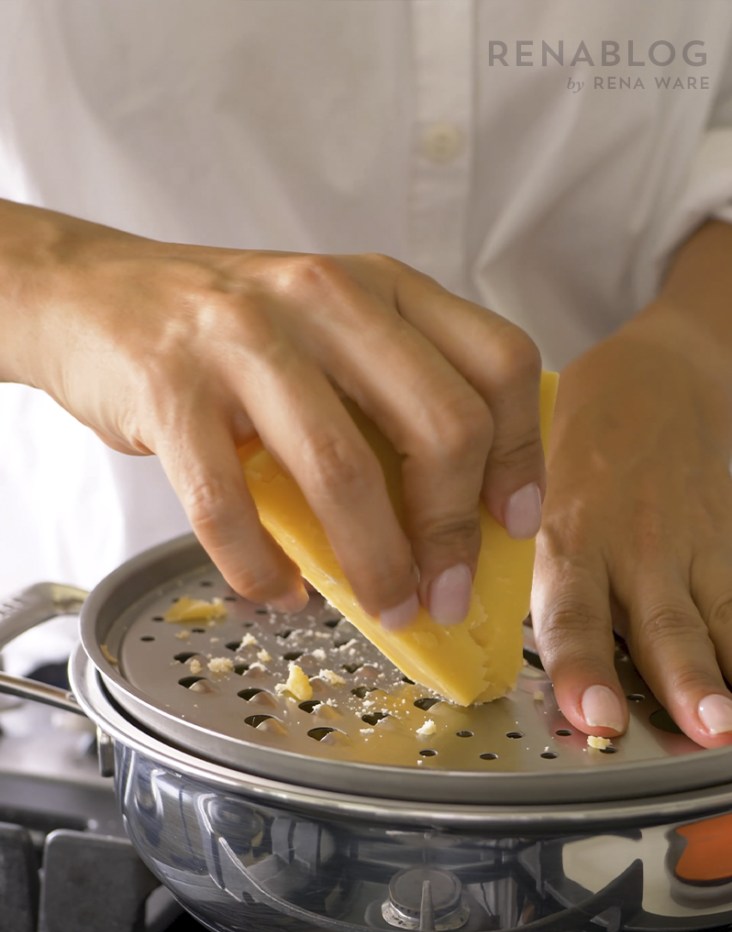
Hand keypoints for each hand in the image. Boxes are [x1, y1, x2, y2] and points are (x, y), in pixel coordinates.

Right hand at [0, 201, 543, 624]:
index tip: (515, 522)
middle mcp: (324, 298)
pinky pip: (229, 506)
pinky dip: (261, 568)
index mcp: (380, 285)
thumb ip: (391, 392)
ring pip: (341, 469)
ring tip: (384, 609)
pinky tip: (279, 591)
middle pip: (440, 423)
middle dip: (455, 532)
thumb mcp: (328, 330)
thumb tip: (455, 517)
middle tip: (448, 593)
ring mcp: (243, 339)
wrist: (93, 295)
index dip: (523, 453)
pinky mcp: (171, 388)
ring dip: (375, 563)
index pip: (499, 361)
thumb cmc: (226, 331)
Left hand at [532, 318, 731, 747]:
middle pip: (661, 623)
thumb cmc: (579, 440)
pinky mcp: (729, 541)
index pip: (573, 609)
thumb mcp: (529, 486)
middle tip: (700, 726)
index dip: (583, 665)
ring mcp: (691, 546)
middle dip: (680, 680)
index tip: (595, 713)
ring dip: (724, 675)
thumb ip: (512, 557)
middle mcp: (635, 547)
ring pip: (715, 618)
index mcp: (571, 536)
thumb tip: (453, 624)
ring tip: (729, 723)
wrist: (660, 380)